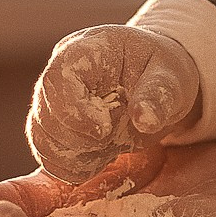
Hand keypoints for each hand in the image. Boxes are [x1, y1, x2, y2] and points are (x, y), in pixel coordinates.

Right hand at [26, 25, 200, 183]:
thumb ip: (159, 94)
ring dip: (79, 156)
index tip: (104, 131)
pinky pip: (50, 158)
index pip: (57, 81)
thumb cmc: (161, 71)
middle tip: (117, 135)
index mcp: (85, 49)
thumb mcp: (172, 77)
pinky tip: (103, 155)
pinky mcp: (55, 129)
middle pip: (46, 116)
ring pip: (43, 141)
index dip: (74, 112)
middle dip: (82, 140)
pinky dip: (76, 167)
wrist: (154, 82)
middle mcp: (59, 74)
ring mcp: (52, 102)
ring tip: (113, 143)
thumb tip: (144, 119)